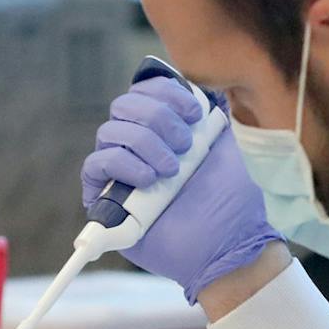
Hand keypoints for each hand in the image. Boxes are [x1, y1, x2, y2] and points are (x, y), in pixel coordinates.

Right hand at [81, 78, 282, 298]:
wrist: (229, 244)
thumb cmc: (233, 202)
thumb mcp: (227, 146)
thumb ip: (210, 112)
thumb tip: (195, 83)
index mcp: (166, 131)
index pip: (144, 92)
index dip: (163, 93)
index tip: (194, 112)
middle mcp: (141, 149)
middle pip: (123, 106)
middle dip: (156, 117)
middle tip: (184, 145)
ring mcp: (123, 174)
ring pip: (109, 132)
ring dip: (143, 142)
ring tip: (171, 171)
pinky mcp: (107, 202)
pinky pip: (94, 166)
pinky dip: (121, 164)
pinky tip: (148, 180)